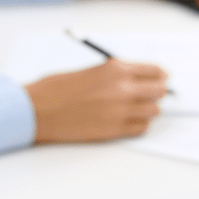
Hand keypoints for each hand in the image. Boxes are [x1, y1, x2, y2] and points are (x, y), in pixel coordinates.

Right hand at [25, 58, 168, 143]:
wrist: (37, 110)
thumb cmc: (57, 88)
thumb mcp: (92, 70)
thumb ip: (117, 74)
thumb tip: (139, 80)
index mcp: (116, 68)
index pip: (156, 71)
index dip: (160, 76)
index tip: (161, 79)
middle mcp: (122, 88)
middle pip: (160, 91)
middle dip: (158, 92)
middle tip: (150, 95)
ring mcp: (120, 111)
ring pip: (154, 111)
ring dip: (148, 110)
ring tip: (136, 109)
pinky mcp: (114, 130)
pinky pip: (142, 128)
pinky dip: (139, 125)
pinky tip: (128, 121)